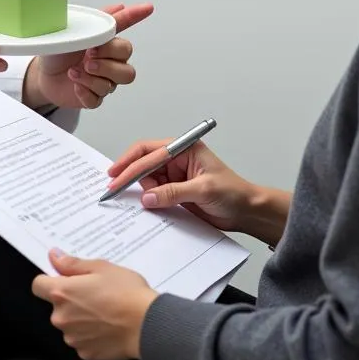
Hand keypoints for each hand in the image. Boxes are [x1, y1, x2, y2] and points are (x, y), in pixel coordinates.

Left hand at [24, 2, 151, 110]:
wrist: (42, 73)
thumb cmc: (59, 52)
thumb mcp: (74, 33)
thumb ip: (97, 21)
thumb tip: (120, 6)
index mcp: (105, 45)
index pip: (125, 32)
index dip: (136, 18)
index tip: (147, 7)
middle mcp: (109, 64)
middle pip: (126, 66)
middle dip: (108, 61)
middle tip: (89, 57)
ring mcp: (102, 82)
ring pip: (113, 84)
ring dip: (93, 77)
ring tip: (75, 71)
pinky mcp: (92, 98)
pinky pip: (97, 99)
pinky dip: (84, 92)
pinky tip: (74, 84)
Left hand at [32, 249, 157, 359]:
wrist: (147, 325)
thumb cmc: (126, 292)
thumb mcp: (101, 267)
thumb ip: (73, 264)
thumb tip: (54, 256)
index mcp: (62, 293)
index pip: (38, 285)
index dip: (48, 280)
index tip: (63, 278)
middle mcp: (61, 318)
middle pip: (56, 306)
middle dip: (70, 300)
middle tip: (94, 292)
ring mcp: (73, 338)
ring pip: (70, 324)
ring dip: (80, 318)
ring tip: (104, 310)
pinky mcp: (85, 353)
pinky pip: (82, 340)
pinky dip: (91, 334)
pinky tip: (108, 326)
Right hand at [106, 137, 276, 237]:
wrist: (246, 211)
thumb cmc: (233, 192)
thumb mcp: (203, 190)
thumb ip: (173, 192)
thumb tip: (147, 197)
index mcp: (184, 148)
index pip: (150, 153)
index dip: (130, 164)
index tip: (116, 177)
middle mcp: (177, 159)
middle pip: (144, 162)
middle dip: (128, 174)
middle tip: (112, 187)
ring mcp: (175, 176)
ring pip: (146, 179)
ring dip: (138, 189)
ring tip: (130, 200)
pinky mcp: (174, 191)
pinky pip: (154, 193)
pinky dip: (146, 199)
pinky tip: (141, 206)